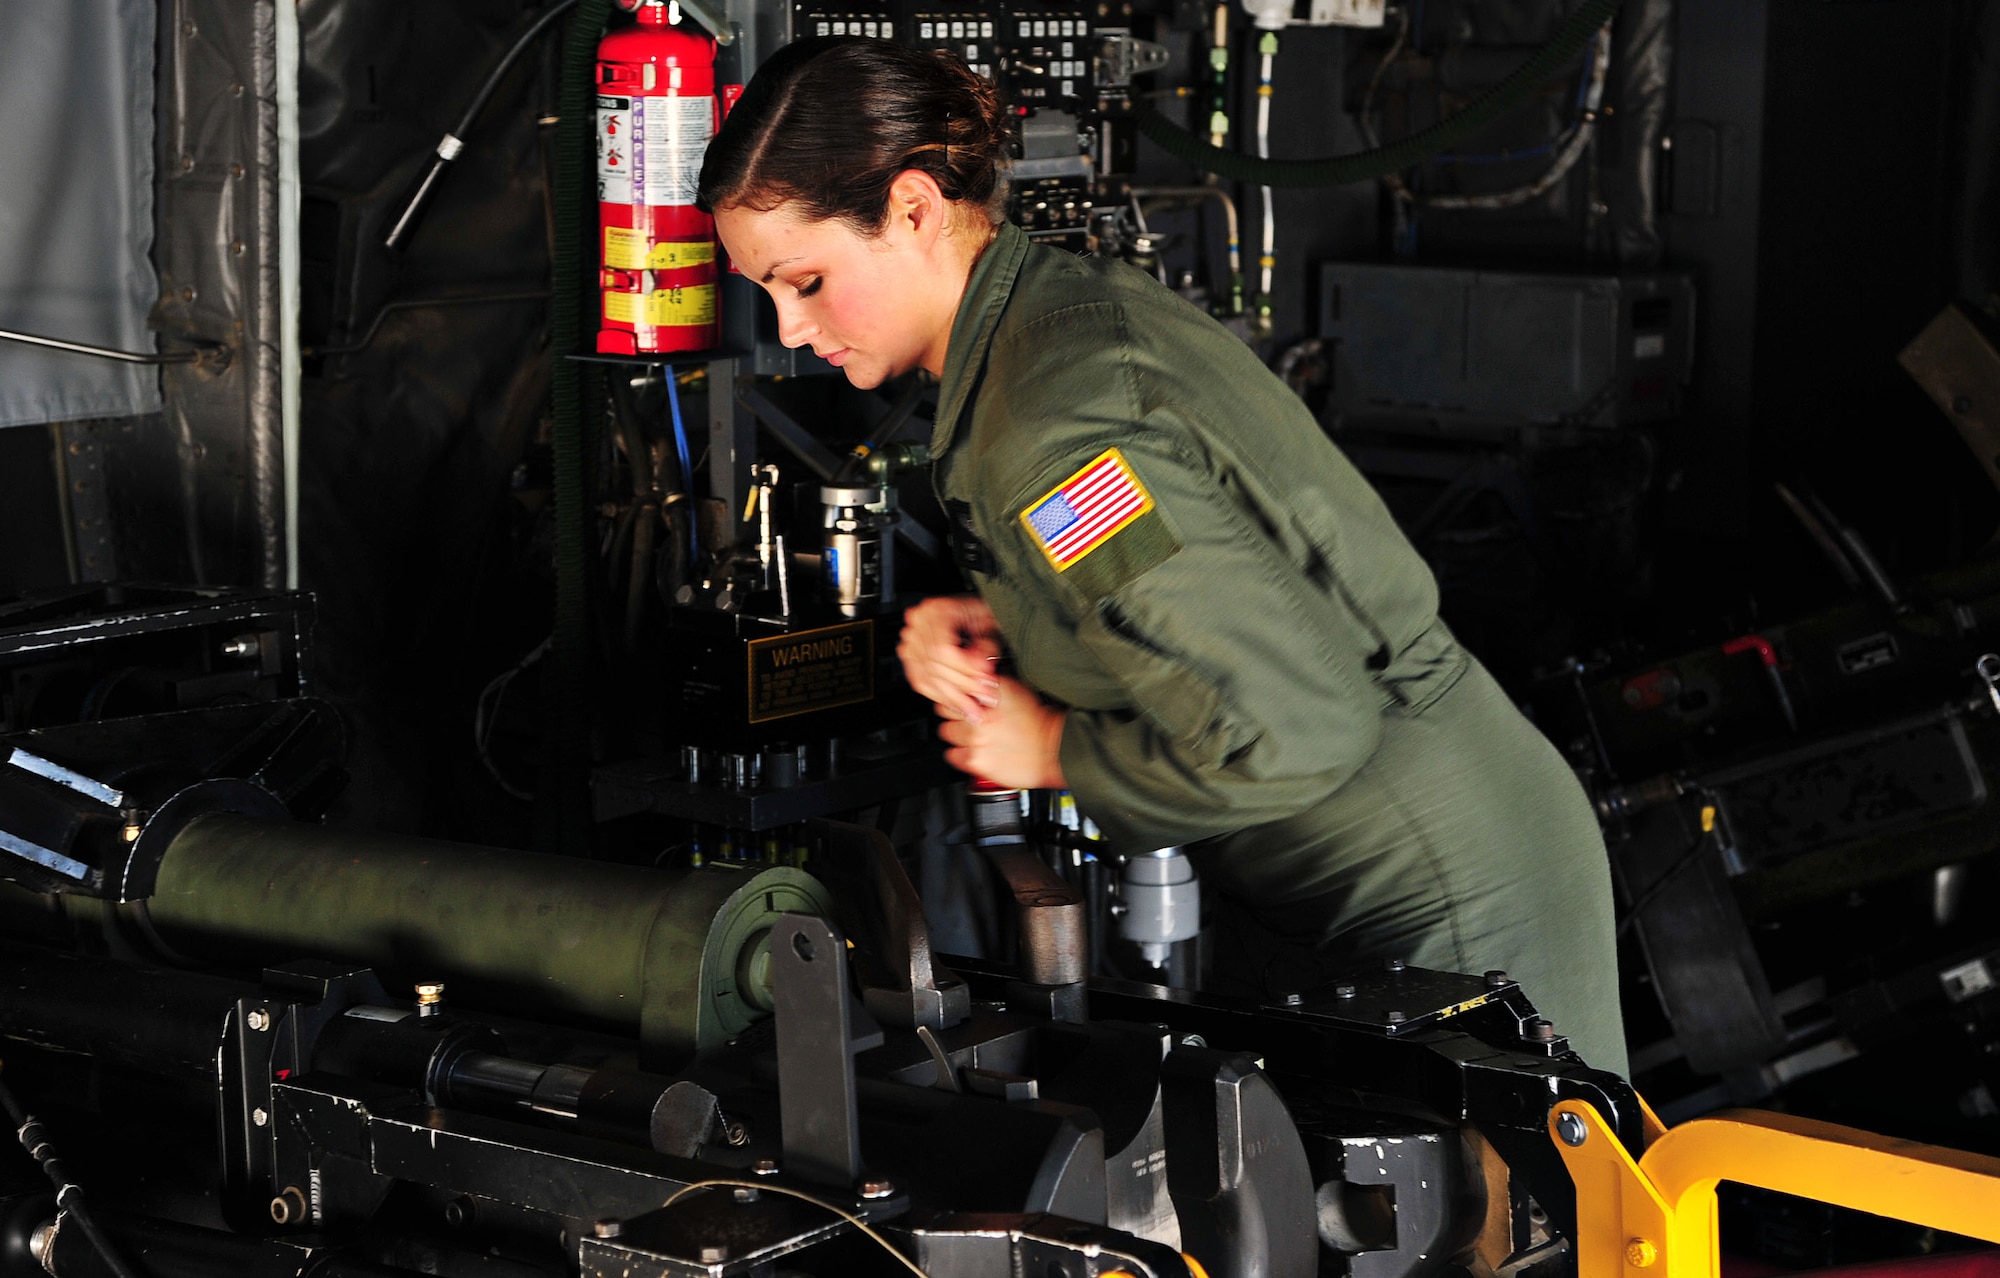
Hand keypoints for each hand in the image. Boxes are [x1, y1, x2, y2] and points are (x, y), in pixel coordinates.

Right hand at [898, 594, 1002, 720]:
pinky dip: (939, 696)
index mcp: (936, 610)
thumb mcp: (993, 627)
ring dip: (951, 698)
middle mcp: (919, 622)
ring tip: (973, 708)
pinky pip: (919, 681)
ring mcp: (911, 638)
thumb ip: (988, 649)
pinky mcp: (910, 654)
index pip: (941, 649)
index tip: (984, 682)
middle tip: (984, 698)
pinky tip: (956, 704)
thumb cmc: (983, 616)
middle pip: (933, 666)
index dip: (964, 671)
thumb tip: (981, 671)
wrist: (975, 613)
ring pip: (925, 678)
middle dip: (961, 688)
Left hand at [936, 676, 1067, 789]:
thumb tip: (974, 676)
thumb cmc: (1040, 722)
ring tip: (974, 737)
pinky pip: (953, 755)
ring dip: (958, 735)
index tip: (963, 701)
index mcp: (989, 692)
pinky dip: (961, 754)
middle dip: (956, 714)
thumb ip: (990, 683)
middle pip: (945, 710)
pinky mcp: (976, 760)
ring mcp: (976, 738)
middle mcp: (980, 713)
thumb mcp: (1016, 689)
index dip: (958, 695)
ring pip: (947, 733)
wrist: (1054, 750)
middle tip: (968, 720)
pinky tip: (975, 751)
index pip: (954, 688)